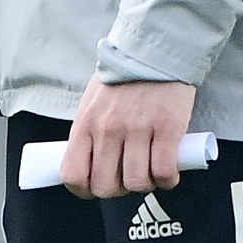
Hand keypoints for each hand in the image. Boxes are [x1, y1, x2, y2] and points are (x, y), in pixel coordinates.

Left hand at [61, 74, 196, 198]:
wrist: (156, 51)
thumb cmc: (124, 78)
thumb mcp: (92, 103)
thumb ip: (90, 132)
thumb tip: (89, 164)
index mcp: (85, 124)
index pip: (73, 174)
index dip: (83, 190)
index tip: (95, 188)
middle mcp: (107, 129)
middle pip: (105, 186)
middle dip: (118, 191)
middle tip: (128, 180)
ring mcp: (137, 129)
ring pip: (137, 182)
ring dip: (146, 185)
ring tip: (151, 173)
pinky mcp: (167, 128)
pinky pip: (164, 171)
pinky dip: (168, 179)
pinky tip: (169, 172)